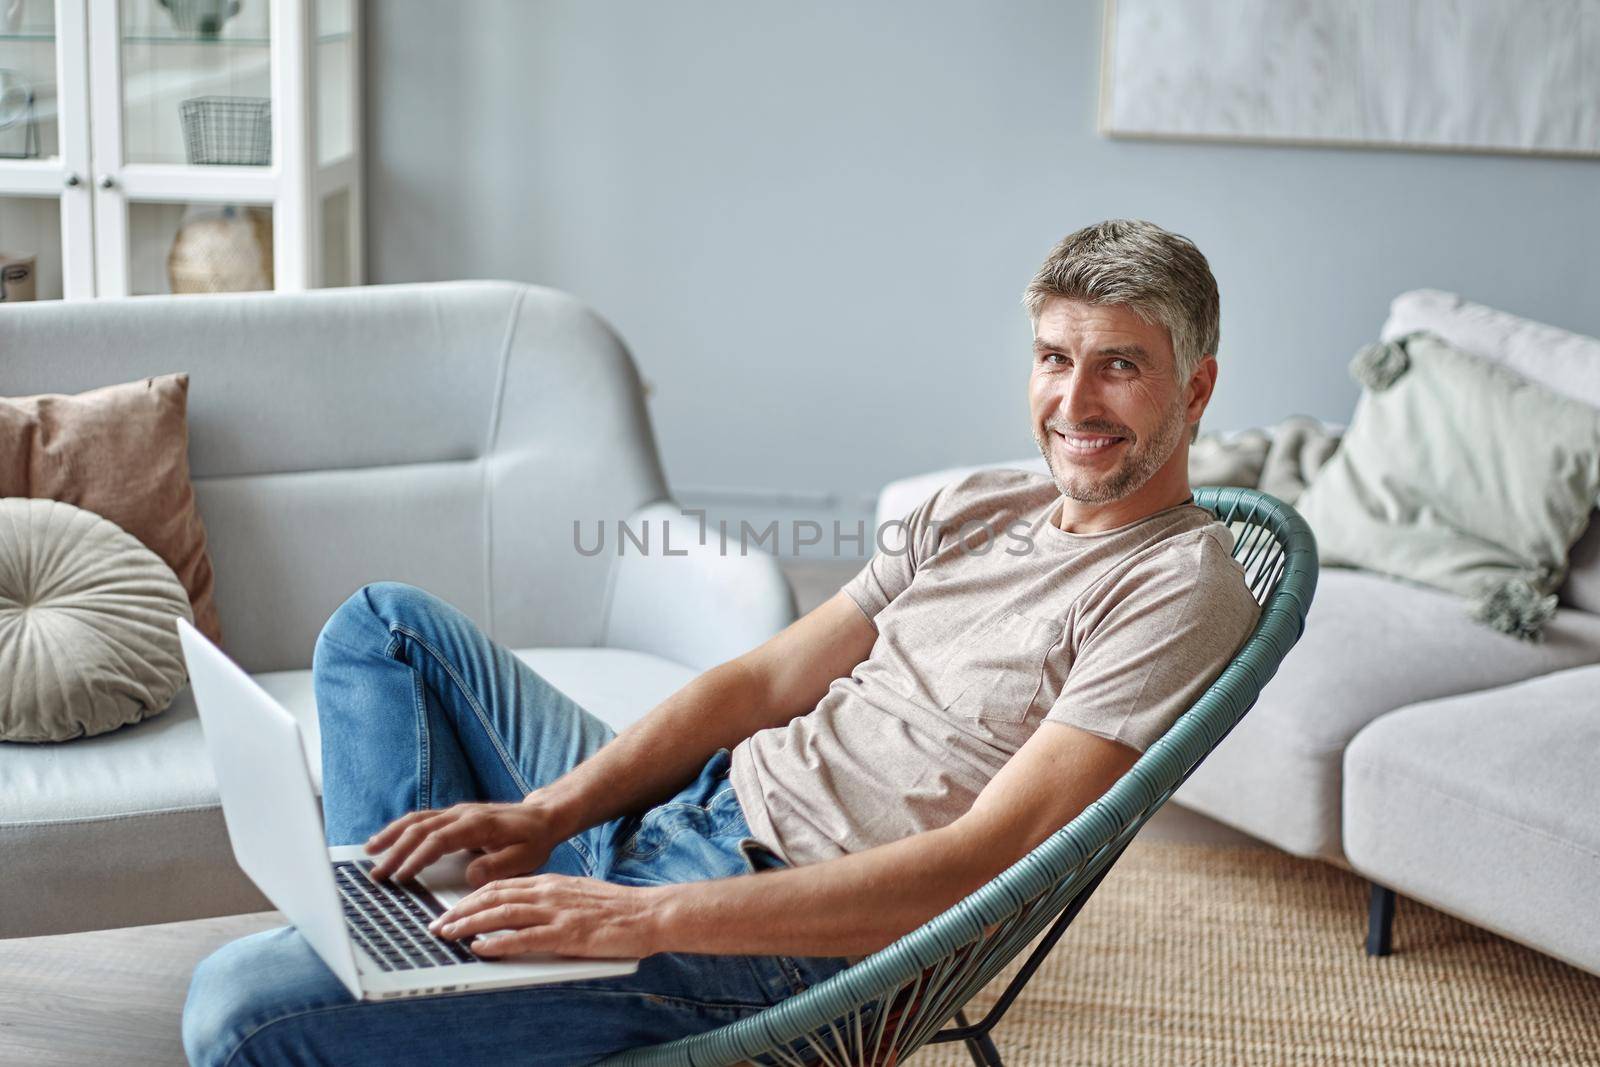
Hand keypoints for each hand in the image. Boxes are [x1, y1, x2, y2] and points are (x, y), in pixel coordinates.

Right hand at [364, 795, 573, 885]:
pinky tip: (385, 841)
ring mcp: (456, 812)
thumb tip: (470, 875)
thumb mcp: (526, 858)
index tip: (401, 876)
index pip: (440, 839)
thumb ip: (499, 867)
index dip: (418, 858)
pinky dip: (400, 829)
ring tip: (369, 853)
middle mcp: (463, 814)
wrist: (543, 816)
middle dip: (396, 851)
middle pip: (421, 829)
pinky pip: (421, 819)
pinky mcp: (453, 815)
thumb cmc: (534, 839)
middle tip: (377, 875)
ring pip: (416, 820)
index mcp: (479, 824)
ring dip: (391, 836)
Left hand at [427, 874, 663, 958]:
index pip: (500, 886)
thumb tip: (521, 911)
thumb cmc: (616, 909)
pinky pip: (524, 938)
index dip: (470, 898)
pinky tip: (481, 948)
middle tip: (437, 924)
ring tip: (448, 934)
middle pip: (493, 896)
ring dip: (469, 924)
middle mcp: (549, 892)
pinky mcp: (566, 934)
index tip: (450, 910)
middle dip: (460, 911)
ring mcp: (557, 912)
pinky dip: (498, 942)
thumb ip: (549, 900)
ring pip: (502, 913)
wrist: (647, 913)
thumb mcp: (576, 895)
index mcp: (550, 882)